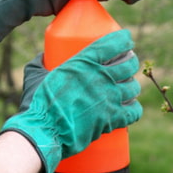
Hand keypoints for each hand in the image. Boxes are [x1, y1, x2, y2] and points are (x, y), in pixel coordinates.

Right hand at [0, 29, 142, 172]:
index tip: (126, 40)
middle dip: (131, 62)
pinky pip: (135, 111)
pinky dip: (134, 109)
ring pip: (134, 87)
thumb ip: (41, 64)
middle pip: (130, 64)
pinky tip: (129, 107)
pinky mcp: (113, 118)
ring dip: (132, 86)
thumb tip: (43, 57)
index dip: (124, 40)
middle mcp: (102, 77)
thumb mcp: (38, 76)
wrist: (44, 132)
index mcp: (85, 63)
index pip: (114, 43)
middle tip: (127, 65)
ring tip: (126, 87)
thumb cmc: (39, 104)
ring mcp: (110, 98)